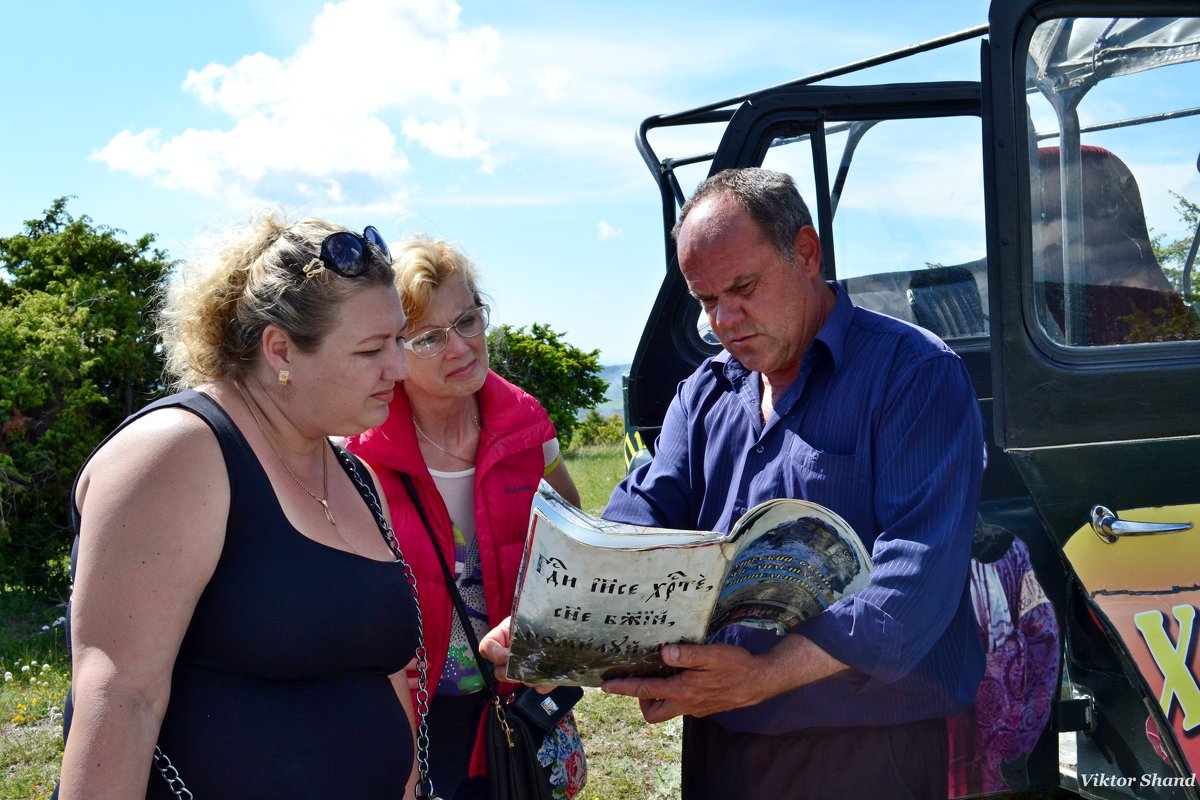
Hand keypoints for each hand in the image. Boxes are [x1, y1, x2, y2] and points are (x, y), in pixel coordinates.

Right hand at [478, 616, 556, 693]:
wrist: (564, 622)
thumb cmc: (543, 615)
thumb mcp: (527, 617)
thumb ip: (519, 627)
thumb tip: (514, 648)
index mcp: (504, 636)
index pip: (486, 647)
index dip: (494, 654)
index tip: (506, 656)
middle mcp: (510, 654)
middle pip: (499, 672)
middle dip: (510, 671)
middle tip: (523, 665)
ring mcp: (524, 667)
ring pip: (518, 681)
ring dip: (527, 678)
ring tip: (539, 669)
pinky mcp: (540, 676)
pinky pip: (538, 687)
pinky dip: (544, 683)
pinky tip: (550, 677)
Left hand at [600, 642, 771, 722]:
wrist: (760, 681)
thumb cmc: (737, 666)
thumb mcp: (712, 654)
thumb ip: (687, 654)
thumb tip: (664, 653)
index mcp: (683, 691)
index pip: (645, 691)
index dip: (623, 688)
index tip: (606, 685)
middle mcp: (686, 704)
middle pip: (652, 712)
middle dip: (640, 700)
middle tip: (642, 679)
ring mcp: (695, 708)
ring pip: (667, 710)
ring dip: (657, 697)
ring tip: (660, 674)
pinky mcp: (704, 707)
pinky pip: (680, 705)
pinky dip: (673, 694)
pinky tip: (681, 676)